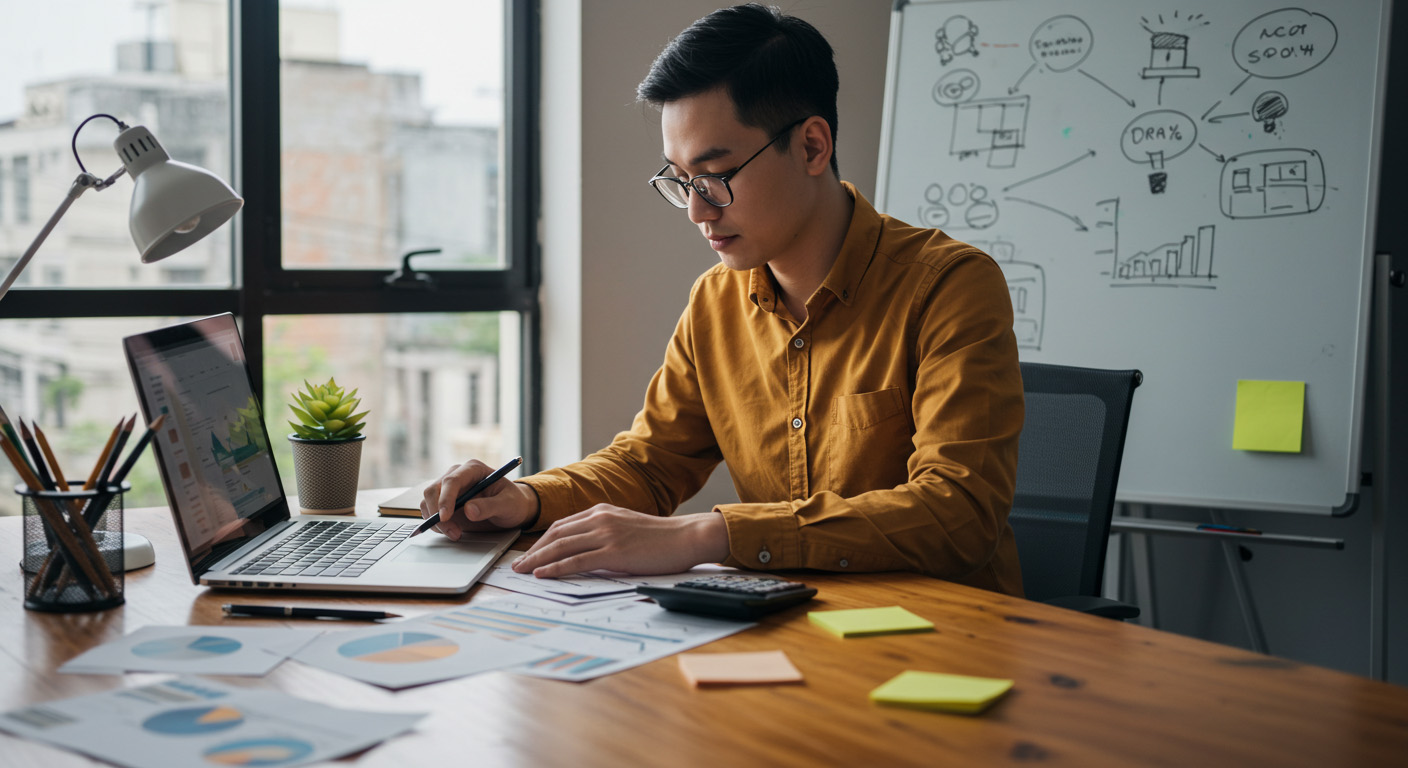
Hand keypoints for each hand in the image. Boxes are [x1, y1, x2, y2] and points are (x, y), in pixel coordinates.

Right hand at [420, 459, 537, 540]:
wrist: (512, 509)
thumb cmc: (512, 502)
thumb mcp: (508, 504)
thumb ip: (490, 506)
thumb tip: (469, 510)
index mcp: (473, 469)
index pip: (451, 480)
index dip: (445, 498)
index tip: (445, 517)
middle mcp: (457, 475)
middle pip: (434, 490)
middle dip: (438, 513)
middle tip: (453, 532)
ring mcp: (448, 489)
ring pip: (428, 501)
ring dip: (435, 521)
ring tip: (456, 534)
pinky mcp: (444, 502)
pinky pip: (430, 511)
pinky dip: (435, 524)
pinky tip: (451, 531)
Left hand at [511, 505, 728, 577]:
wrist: (685, 538)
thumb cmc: (660, 538)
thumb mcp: (625, 527)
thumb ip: (604, 533)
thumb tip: (584, 551)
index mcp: (601, 511)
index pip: (562, 525)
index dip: (542, 541)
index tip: (530, 554)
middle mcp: (599, 519)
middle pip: (555, 534)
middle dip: (533, 551)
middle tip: (518, 565)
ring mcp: (606, 534)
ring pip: (561, 546)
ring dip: (538, 560)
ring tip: (523, 572)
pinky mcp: (613, 552)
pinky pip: (576, 560)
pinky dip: (556, 568)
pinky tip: (544, 574)